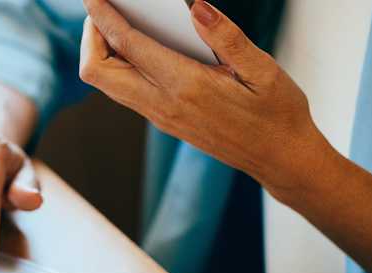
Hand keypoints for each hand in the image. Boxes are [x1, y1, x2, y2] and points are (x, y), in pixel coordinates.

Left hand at [79, 0, 331, 200]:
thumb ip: (227, 36)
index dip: (104, 17)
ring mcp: (161, 117)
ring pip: (108, 85)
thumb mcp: (263, 69)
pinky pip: (126, 92)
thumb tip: (196, 7)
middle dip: (91, 37)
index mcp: (187, 87)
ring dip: (102, 53)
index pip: (128, 45)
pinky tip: (141, 45)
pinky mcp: (165, 122)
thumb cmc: (277, 113)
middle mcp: (165, 105)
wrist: (281, 159)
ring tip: (118, 22)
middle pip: (98, 72)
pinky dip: (121, 66)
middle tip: (103, 10)